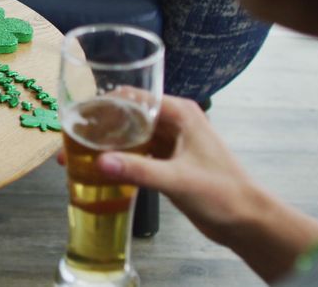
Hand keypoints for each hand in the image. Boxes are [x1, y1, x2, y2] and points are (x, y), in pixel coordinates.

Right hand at [86, 95, 317, 281]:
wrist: (247, 222)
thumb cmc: (223, 193)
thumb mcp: (178, 180)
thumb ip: (139, 170)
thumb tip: (99, 162)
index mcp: (179, 113)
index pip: (133, 97)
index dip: (103, 105)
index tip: (77, 118)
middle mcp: (173, 122)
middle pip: (127, 115)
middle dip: (99, 127)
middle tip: (70, 141)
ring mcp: (170, 142)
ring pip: (129, 135)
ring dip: (106, 145)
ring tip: (75, 156)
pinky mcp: (168, 162)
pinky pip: (136, 154)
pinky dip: (118, 160)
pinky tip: (98, 170)